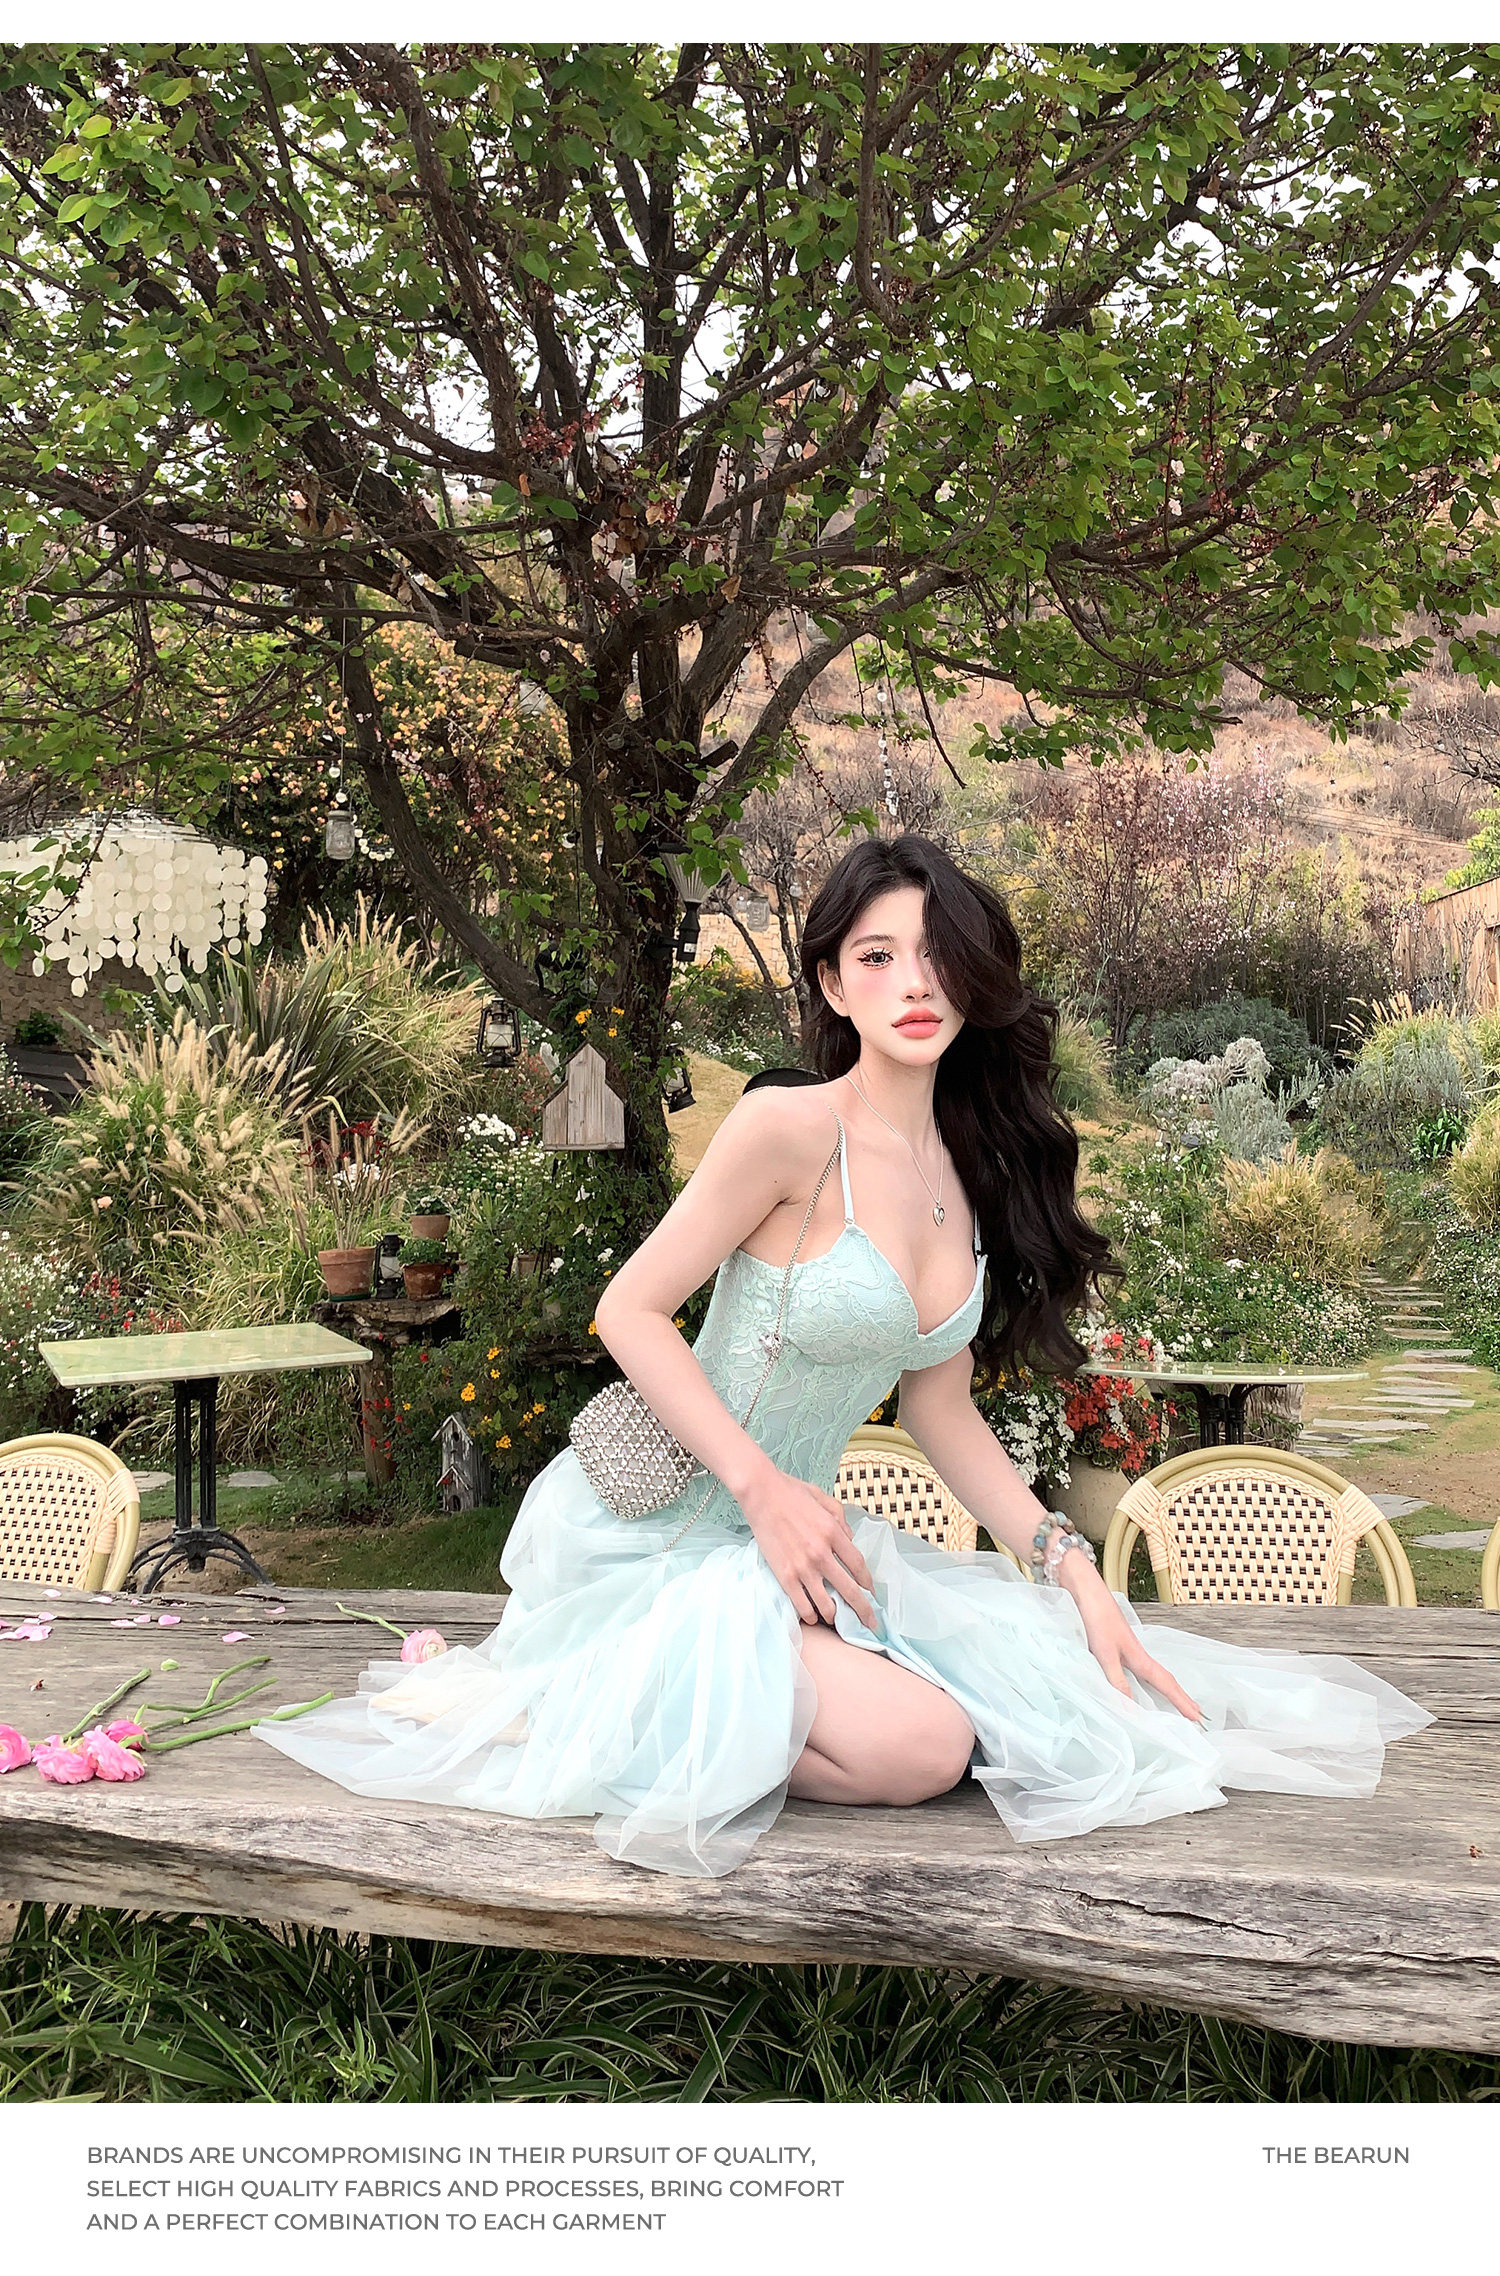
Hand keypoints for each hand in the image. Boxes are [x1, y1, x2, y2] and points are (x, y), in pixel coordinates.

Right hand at [740, 1467, 877, 1630]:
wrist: (761, 1494)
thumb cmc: (791, 1492)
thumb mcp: (825, 1500)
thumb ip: (841, 1520)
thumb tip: (849, 1539)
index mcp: (833, 1532)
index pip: (859, 1565)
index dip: (867, 1582)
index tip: (871, 1592)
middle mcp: (821, 1553)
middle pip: (850, 1590)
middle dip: (863, 1610)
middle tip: (870, 1623)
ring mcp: (802, 1567)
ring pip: (826, 1603)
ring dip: (834, 1615)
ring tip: (836, 1618)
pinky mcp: (784, 1575)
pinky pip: (801, 1604)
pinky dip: (810, 1614)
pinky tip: (813, 1617)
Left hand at [1057, 1550, 1204, 1723]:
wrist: (1083, 1590)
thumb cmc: (1095, 1617)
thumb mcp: (1105, 1654)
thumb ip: (1117, 1681)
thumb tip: (1132, 1710)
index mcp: (1138, 1656)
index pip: (1164, 1683)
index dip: (1181, 1701)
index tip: (1198, 1717)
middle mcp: (1135, 1653)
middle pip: (1163, 1678)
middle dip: (1179, 1696)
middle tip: (1196, 1714)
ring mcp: (1126, 1647)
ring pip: (1151, 1673)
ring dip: (1163, 1688)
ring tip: (1174, 1701)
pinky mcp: (1112, 1643)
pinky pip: (1136, 1668)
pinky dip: (1144, 1680)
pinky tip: (1138, 1682)